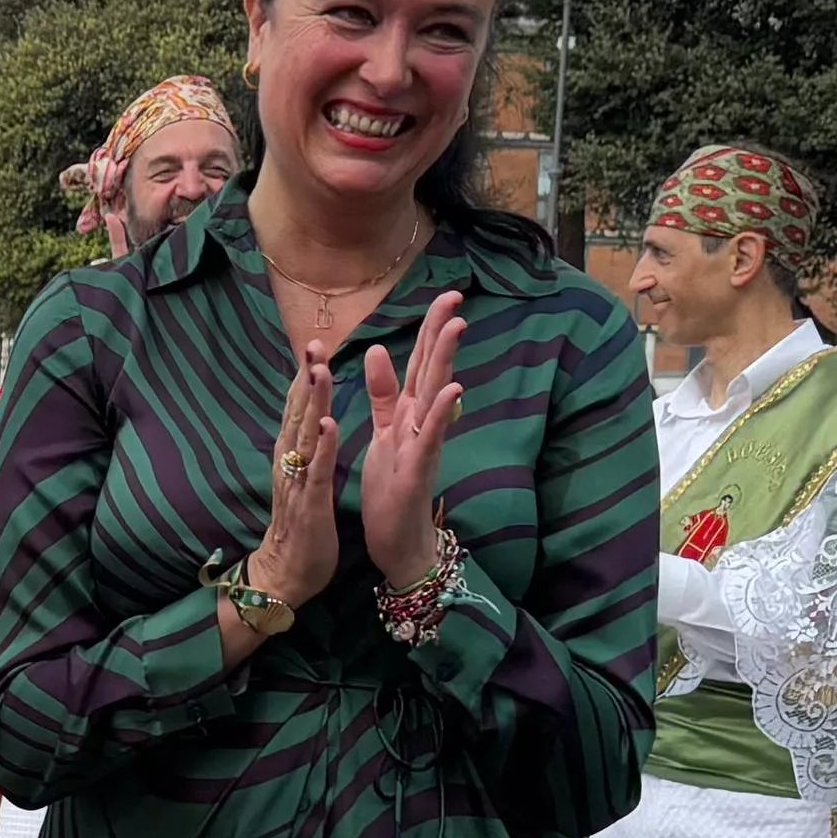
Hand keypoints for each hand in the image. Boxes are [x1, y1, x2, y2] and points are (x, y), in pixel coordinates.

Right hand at [243, 347, 343, 623]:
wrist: (284, 576)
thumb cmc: (300, 529)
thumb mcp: (303, 480)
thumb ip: (307, 450)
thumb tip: (313, 421)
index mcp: (292, 457)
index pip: (299, 410)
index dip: (306, 377)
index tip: (314, 345)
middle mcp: (290, 463)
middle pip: (298, 413)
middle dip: (306, 377)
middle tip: (314, 342)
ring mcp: (298, 482)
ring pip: (305, 435)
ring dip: (313, 401)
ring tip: (320, 369)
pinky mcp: (311, 504)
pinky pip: (317, 470)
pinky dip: (323, 445)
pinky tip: (329, 422)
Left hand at [358, 294, 469, 586]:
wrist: (399, 543)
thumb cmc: (392, 490)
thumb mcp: (383, 433)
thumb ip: (383, 394)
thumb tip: (379, 350)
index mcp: (408, 414)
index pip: (420, 364)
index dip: (429, 329)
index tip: (444, 294)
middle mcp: (421, 425)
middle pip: (432, 370)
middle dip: (442, 333)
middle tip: (456, 296)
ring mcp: (423, 446)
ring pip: (436, 397)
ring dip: (446, 361)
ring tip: (457, 327)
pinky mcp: (418, 471)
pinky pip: (431, 439)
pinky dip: (442, 415)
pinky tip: (453, 392)